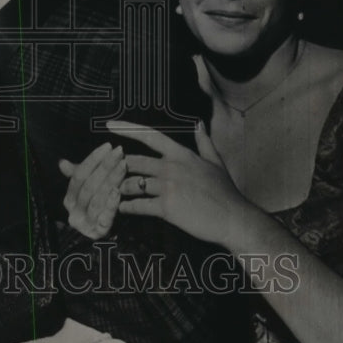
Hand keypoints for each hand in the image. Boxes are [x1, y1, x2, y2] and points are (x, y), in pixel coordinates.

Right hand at [59, 141, 124, 238]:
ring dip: (111, 180)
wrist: (99, 248)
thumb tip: (62, 163)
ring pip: (97, 198)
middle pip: (89, 186)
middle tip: (119, 152)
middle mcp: (73, 212)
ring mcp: (85, 224)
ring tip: (124, 165)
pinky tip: (118, 192)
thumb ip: (78, 177)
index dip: (92, 159)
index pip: (78, 175)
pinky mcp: (98, 234)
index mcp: (68, 199)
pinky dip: (111, 204)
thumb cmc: (96, 211)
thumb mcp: (87, 193)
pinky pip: (104, 218)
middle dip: (105, 166)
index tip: (107, 146)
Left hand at [111, 119, 245, 246]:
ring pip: (132, 184)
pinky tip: (122, 209)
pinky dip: (127, 207)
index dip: (127, 129)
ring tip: (115, 192)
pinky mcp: (166, 208)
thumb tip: (199, 124)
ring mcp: (168, 187)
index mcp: (181, 154)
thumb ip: (204, 142)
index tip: (110, 125)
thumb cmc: (225, 192)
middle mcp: (171, 167)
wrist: (233, 218)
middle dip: (118, 168)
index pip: (150, 136)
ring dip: (121, 189)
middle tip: (108, 173)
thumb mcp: (215, 162)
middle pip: (133, 162)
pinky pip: (139, 205)